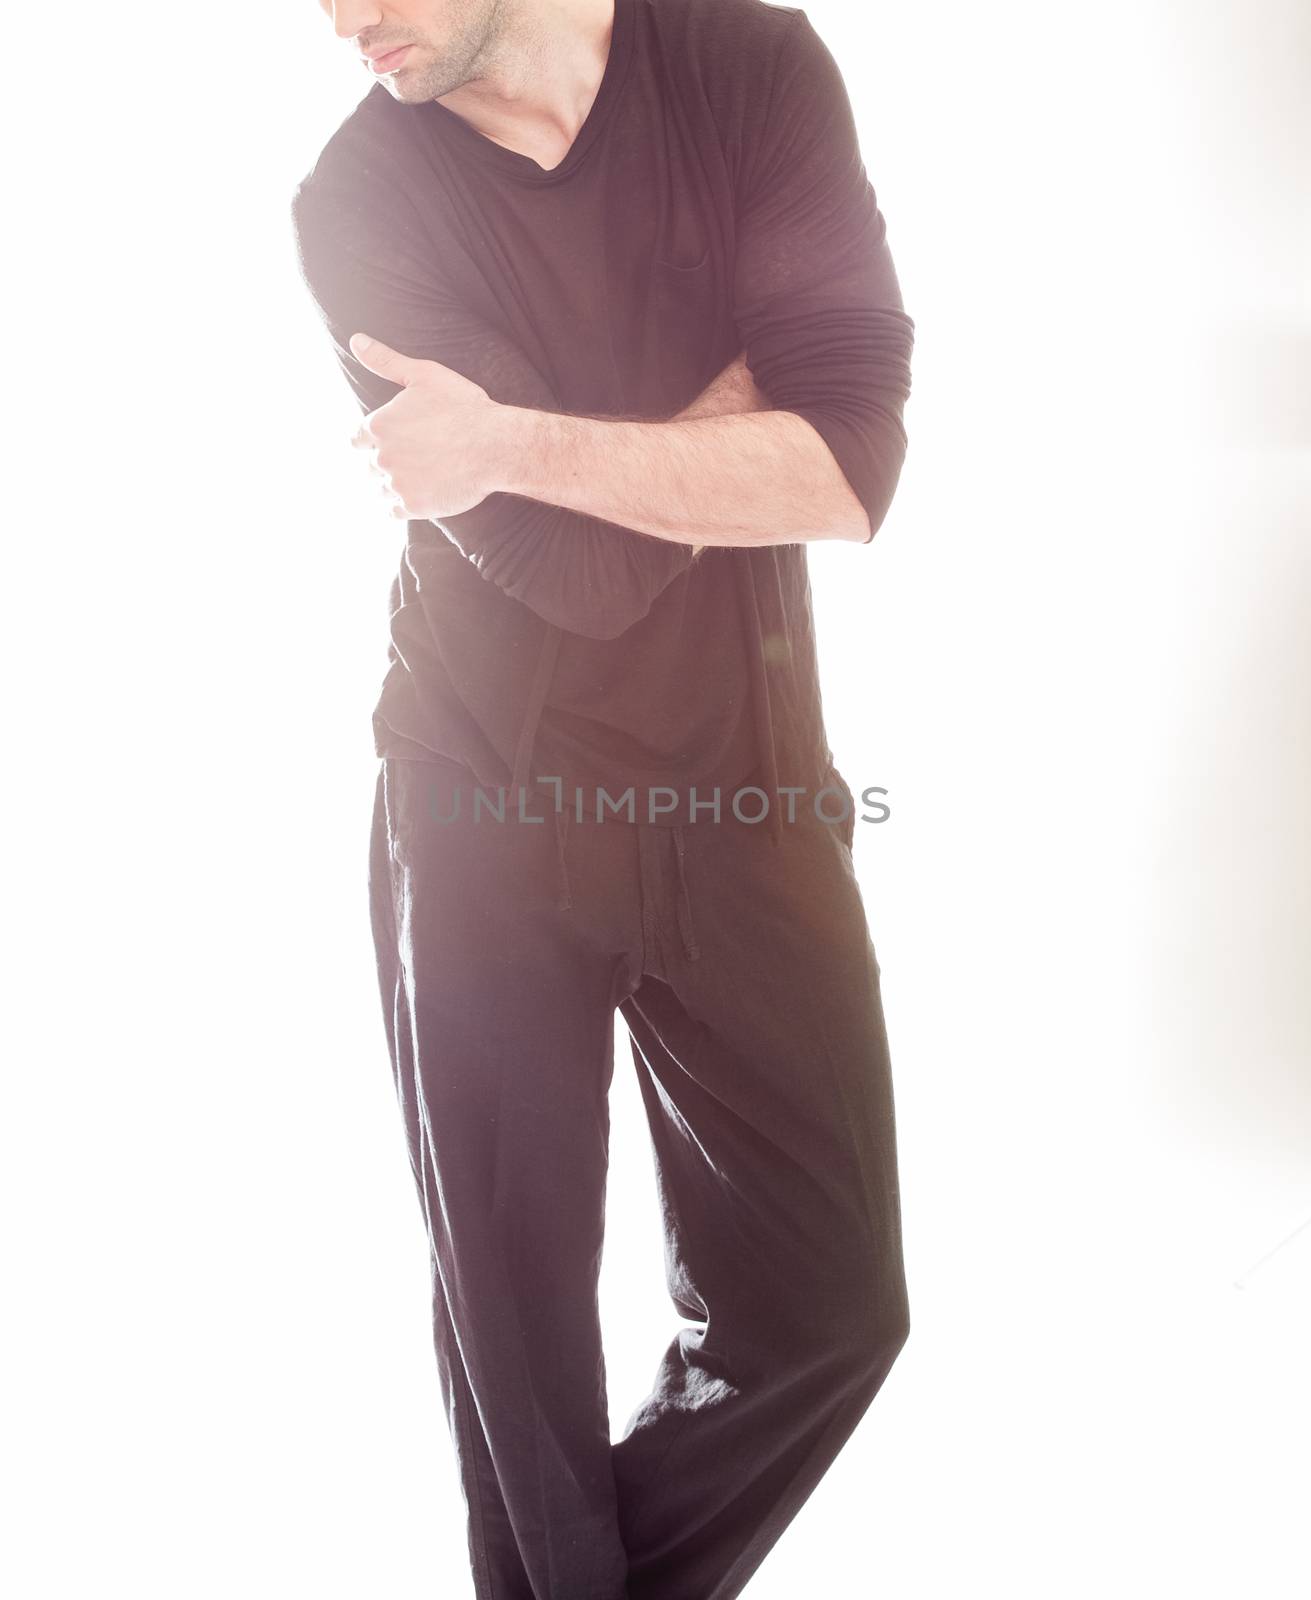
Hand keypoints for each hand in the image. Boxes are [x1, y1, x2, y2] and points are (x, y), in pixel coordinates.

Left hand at [348, 333, 507, 519]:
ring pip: (381, 490)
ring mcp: (395, 483)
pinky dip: (405, 505)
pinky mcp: (413, 507)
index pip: (357, 440)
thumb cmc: (464, 407)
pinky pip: (394, 511)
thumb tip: (356, 340)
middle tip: (418, 459)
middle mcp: (380, 456)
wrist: (495, 445)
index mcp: (377, 425)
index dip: (374, 441)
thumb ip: (386, 361)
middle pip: (370, 467)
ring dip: (395, 485)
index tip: (397, 441)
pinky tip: (423, 493)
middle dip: (389, 463)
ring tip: (422, 477)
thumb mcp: (424, 375)